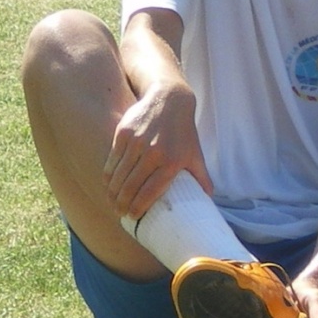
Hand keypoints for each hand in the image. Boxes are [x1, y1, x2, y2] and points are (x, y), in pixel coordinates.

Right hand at [102, 83, 211, 217]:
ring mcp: (136, 142)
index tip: (133, 217)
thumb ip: (201, 177)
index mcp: (171, 162)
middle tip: (120, 212)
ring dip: (113, 193)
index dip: (138, 209)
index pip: (149, 193)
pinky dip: (108, 176)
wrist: (169, 99)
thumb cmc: (184, 131)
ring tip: (112, 202)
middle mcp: (152, 153)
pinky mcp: (123, 133)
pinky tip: (109, 184)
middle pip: (130, 187)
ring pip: (118, 176)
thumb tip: (208, 199)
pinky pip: (112, 161)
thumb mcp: (195, 154)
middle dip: (122, 205)